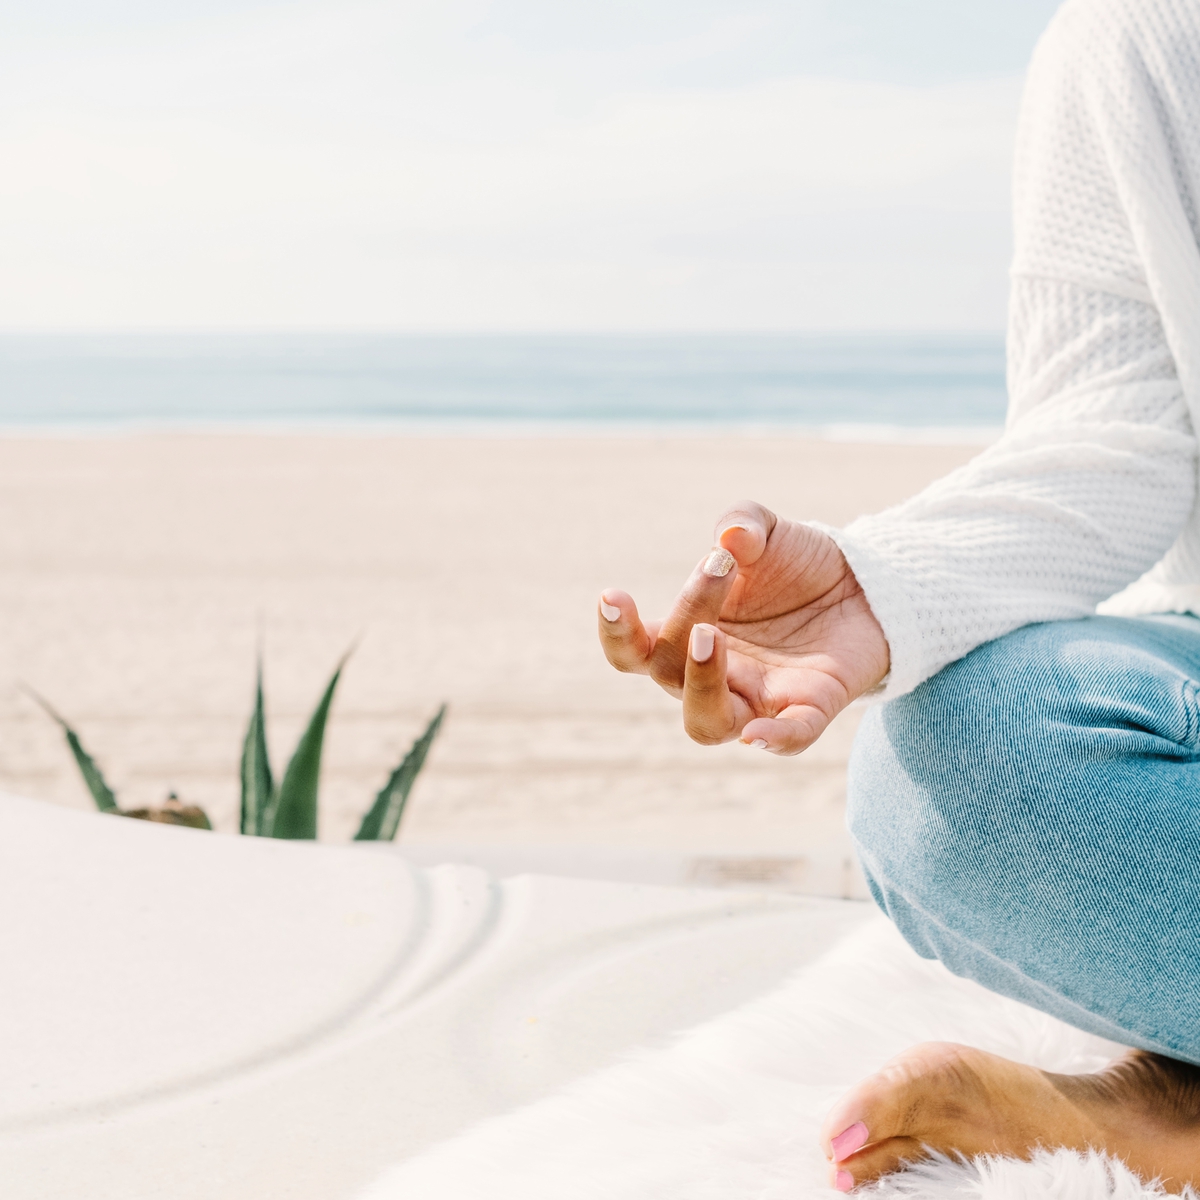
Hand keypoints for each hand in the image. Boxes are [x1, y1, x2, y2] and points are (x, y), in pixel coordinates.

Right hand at [598, 501, 889, 754]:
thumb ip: (743, 523)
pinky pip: (789, 737)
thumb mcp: (767, 532)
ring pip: (708, 722)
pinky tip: (757, 735)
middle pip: (669, 671)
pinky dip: (773, 739)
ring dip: (700, 683)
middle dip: (684, 617)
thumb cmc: (798, 565)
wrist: (866, 585)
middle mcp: (713, 674)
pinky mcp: (810, 705)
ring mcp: (759, 696)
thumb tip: (731, 538)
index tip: (613, 595)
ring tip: (709, 636)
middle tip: (717, 567)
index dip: (615, 631)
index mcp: (688, 634)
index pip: (634, 650)